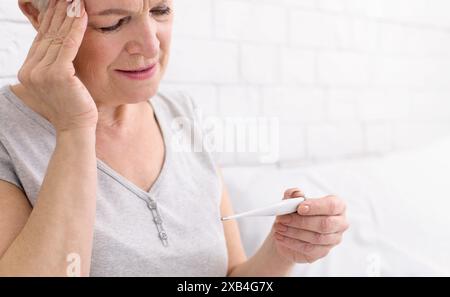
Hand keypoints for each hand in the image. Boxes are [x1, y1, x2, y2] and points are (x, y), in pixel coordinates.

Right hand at [18, 0, 97, 132]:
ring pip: (57, 37)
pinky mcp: (56, 74)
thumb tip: (61, 41)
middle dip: (58, 13)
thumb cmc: (74, 107)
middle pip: (47, 35)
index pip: (41, 39)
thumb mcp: (61, 82)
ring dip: (68, 16)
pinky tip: (82, 16)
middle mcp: (31, 70)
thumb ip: (56, 63)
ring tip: (76, 1)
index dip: (51, 19)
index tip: (60, 4)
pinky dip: (75, 29)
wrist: (76, 128)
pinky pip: (67, 45)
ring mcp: (41, 72)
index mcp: (29, 71)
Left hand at [272, 188, 348, 263]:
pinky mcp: (323, 251)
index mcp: (337, 206)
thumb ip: (293, 195)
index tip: (300, 208)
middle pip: (325, 224)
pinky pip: (309, 248)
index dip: (316, 207)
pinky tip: (281, 237)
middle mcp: (340, 222)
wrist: (288, 231)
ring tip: (279, 227)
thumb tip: (297, 193)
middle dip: (301, 221)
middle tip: (283, 219)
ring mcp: (334, 239)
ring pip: (317, 237)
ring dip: (294, 232)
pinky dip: (292, 242)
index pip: (332, 205)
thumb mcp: (291, 200)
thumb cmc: (295, 213)